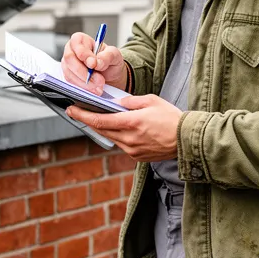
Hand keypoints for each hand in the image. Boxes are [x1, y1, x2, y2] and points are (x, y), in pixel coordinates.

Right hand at [61, 31, 126, 94]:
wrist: (110, 74)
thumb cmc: (109, 60)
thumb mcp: (114, 55)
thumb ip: (107, 56)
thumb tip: (97, 61)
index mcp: (81, 40)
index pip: (76, 43)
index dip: (83, 53)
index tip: (92, 64)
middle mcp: (72, 50)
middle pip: (69, 59)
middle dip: (84, 72)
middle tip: (99, 79)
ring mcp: (68, 64)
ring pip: (69, 73)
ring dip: (85, 82)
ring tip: (99, 85)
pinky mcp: (69, 76)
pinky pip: (71, 82)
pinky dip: (84, 87)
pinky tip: (94, 89)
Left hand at [66, 95, 181, 161]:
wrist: (187, 140)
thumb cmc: (171, 117)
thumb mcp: (151, 101)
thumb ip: (130, 101)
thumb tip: (115, 104)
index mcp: (132, 123)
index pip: (100, 121)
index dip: (83, 116)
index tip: (71, 110)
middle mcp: (129, 139)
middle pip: (101, 130)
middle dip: (88, 121)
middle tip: (78, 112)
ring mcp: (132, 150)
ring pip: (111, 138)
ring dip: (104, 129)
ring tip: (100, 118)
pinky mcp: (137, 157)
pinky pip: (121, 145)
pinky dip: (118, 136)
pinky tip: (121, 128)